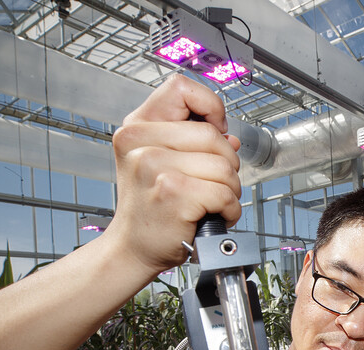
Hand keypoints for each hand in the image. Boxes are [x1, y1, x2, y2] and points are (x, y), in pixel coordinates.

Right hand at [107, 74, 242, 275]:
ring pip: (224, 165)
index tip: (215, 129)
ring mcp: (154, 166)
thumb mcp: (158, 160)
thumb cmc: (151, 207)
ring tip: (210, 201)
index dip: (209, 106)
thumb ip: (190, 139)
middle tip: (213, 182)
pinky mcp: (172, 193)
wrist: (133, 247)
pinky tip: (213, 215)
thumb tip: (230, 138)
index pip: (181, 88)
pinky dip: (229, 209)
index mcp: (136, 127)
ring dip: (230, 189)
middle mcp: (139, 142)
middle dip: (226, 162)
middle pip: (213, 134)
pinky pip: (224, 193)